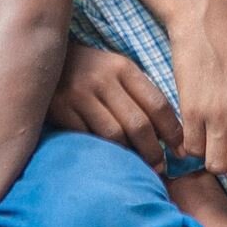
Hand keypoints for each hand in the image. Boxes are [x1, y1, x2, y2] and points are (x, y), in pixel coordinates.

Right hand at [48, 42, 182, 171]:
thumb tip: (167, 132)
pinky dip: (103, 152)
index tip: (181, 150)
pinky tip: (110, 160)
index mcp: (123, 68)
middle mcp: (104, 79)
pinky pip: (88, 139)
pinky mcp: (61, 110)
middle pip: (138, 124)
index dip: (172, 131)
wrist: (45, 58)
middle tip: (161, 167)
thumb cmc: (90, 71)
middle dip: (153, 151)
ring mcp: (81, 95)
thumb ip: (138, 94)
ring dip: (130, 157)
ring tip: (139, 168)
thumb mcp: (116, 71)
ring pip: (115, 135)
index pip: (157, 103)